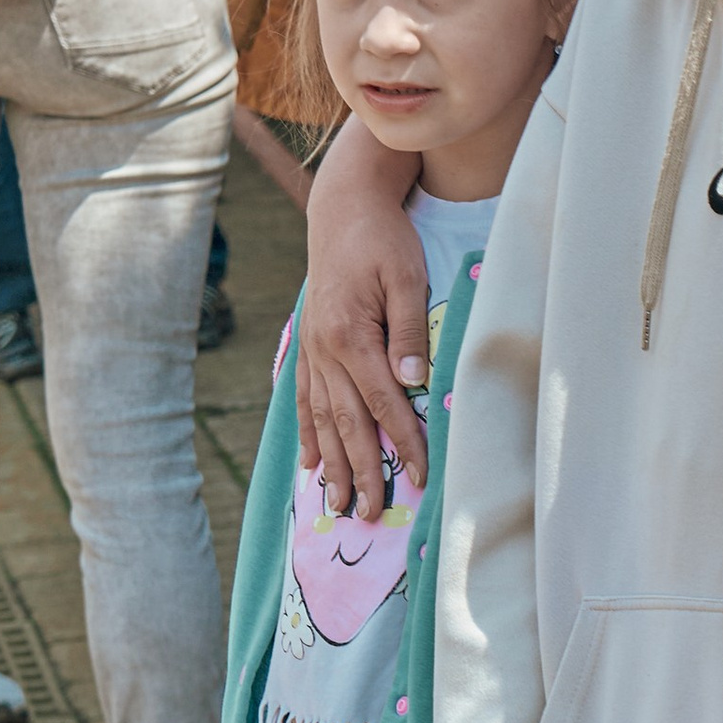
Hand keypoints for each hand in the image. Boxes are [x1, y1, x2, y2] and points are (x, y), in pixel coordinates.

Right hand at [297, 130, 431, 509]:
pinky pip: (304, 399)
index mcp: (351, 336)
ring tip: (339, 505)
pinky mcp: (308, 345)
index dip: (402, 443)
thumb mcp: (407, 276)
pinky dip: (308, 434)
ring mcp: (311, 349)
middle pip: (347, 423)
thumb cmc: (383, 238)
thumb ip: (410, 331)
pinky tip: (311, 463)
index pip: (384, 403)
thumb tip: (414, 383)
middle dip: (362, 472)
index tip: (418, 477)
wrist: (343, 207)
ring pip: (321, 419)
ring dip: (332, 465)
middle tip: (374, 515)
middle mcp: (324, 349)